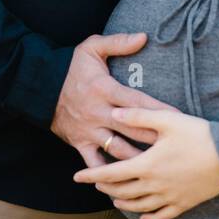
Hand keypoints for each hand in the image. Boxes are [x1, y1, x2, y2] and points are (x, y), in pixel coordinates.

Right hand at [50, 32, 170, 168]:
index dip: (159, 110)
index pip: (137, 102)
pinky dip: (108, 175)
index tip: (179, 119)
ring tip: (160, 167)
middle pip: (133, 129)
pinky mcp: (79, 143)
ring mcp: (89, 130)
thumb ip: (118, 42)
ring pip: (118, 150)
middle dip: (156, 139)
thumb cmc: (70, 66)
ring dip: (139, 160)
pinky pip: (95, 163)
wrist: (38, 85)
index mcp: (105, 89)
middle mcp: (99, 112)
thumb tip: (144, 36)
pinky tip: (126, 182)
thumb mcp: (92, 48)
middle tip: (177, 147)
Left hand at [72, 106, 218, 218]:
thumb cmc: (199, 134)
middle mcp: (155, 185)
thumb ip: (138, 116)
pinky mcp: (185, 203)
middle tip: (96, 184)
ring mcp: (170, 197)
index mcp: (147, 165)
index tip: (76, 177)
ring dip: (123, 203)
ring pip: (139, 206)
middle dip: (105, 188)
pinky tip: (143, 218)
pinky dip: (149, 218)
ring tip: (114, 199)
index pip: (111, 174)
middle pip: (122, 192)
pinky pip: (162, 215)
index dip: (92, 176)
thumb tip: (114, 112)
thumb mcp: (167, 119)